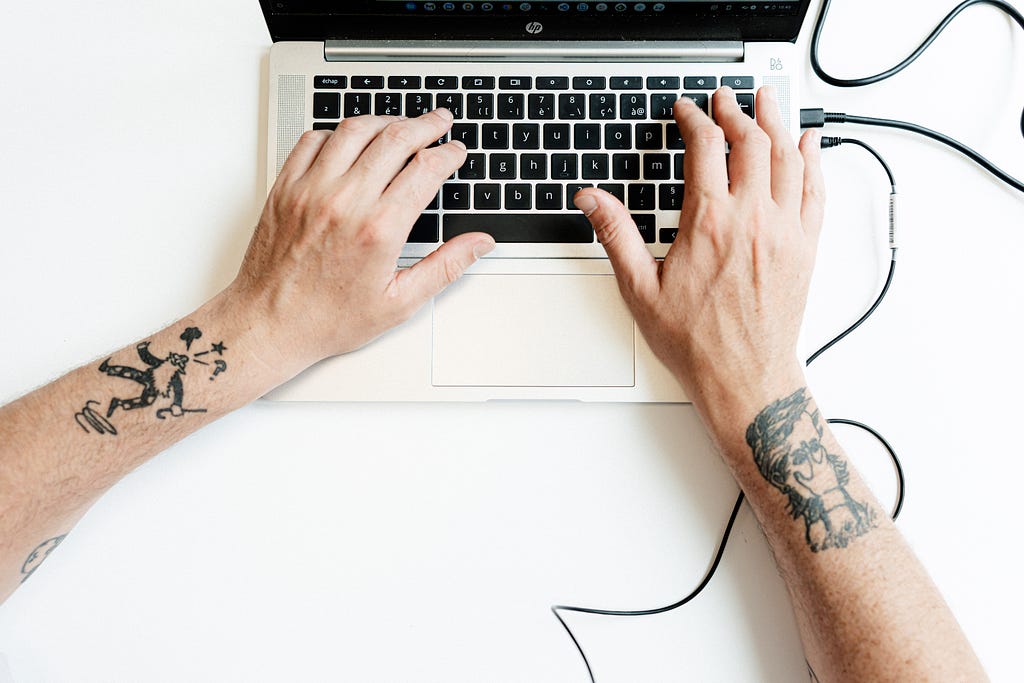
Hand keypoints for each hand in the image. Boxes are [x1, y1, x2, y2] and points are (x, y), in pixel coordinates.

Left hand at [230, 110, 494, 371]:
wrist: (269, 324)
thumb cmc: (328, 318)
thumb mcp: (400, 303)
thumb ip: (446, 266)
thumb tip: (479, 243)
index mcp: (379, 229)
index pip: (425, 169)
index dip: (448, 154)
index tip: (456, 152)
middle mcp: (344, 201)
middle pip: (395, 138)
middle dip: (425, 125)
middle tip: (439, 122)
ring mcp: (311, 190)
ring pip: (355, 130)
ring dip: (385, 120)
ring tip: (401, 124)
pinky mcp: (285, 187)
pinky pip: (313, 139)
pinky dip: (338, 132)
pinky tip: (352, 139)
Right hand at [576, 87, 824, 415]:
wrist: (744, 378)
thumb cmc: (695, 341)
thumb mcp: (640, 289)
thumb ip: (615, 235)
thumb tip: (591, 199)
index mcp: (709, 223)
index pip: (706, 147)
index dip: (695, 119)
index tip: (686, 111)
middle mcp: (752, 219)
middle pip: (752, 141)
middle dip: (736, 111)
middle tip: (725, 98)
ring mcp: (785, 231)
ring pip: (789, 157)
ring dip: (778, 121)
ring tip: (768, 100)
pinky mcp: (806, 248)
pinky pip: (815, 191)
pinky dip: (813, 160)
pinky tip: (808, 144)